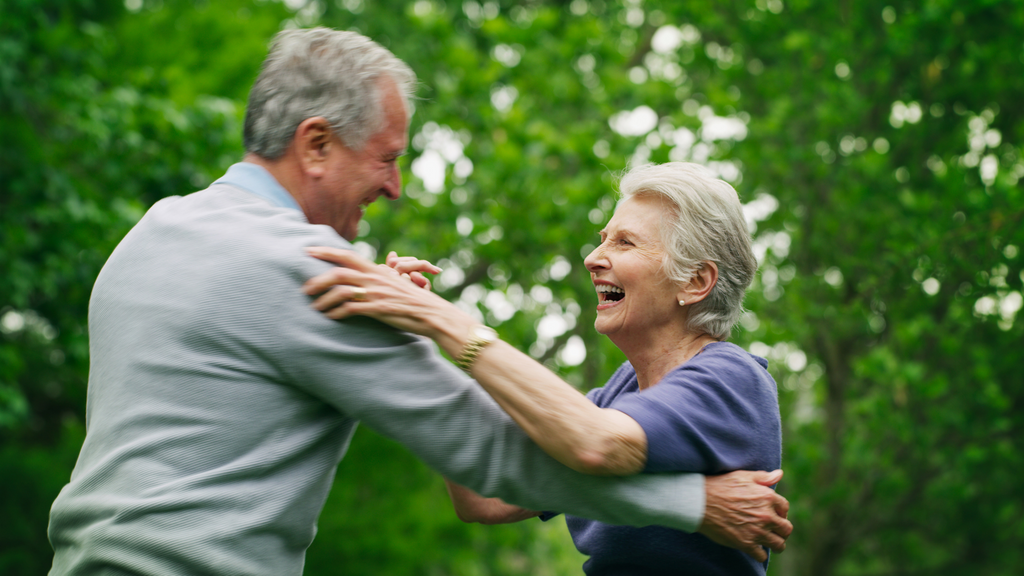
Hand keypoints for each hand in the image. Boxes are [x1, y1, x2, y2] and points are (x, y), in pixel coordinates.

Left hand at [302, 246, 469, 339]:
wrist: (431, 313)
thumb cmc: (413, 299)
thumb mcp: (397, 281)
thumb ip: (383, 273)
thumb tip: (384, 260)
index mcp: (376, 270)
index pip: (347, 256)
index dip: (326, 251)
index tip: (308, 250)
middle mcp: (374, 278)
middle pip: (338, 272)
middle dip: (317, 279)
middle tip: (304, 288)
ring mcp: (375, 293)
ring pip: (340, 292)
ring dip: (323, 301)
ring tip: (315, 308)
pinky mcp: (377, 309)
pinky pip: (350, 310)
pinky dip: (336, 314)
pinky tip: (331, 318)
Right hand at [698, 469, 791, 562]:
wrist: (700, 501)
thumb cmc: (720, 486)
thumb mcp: (743, 476)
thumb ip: (763, 477)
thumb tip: (779, 474)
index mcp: (767, 497)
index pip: (785, 508)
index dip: (780, 512)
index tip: (774, 515)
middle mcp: (766, 515)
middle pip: (786, 529)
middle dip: (782, 531)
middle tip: (775, 531)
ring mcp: (757, 531)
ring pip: (778, 545)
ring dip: (776, 545)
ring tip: (771, 544)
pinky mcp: (746, 544)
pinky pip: (761, 555)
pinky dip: (760, 554)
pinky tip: (755, 549)